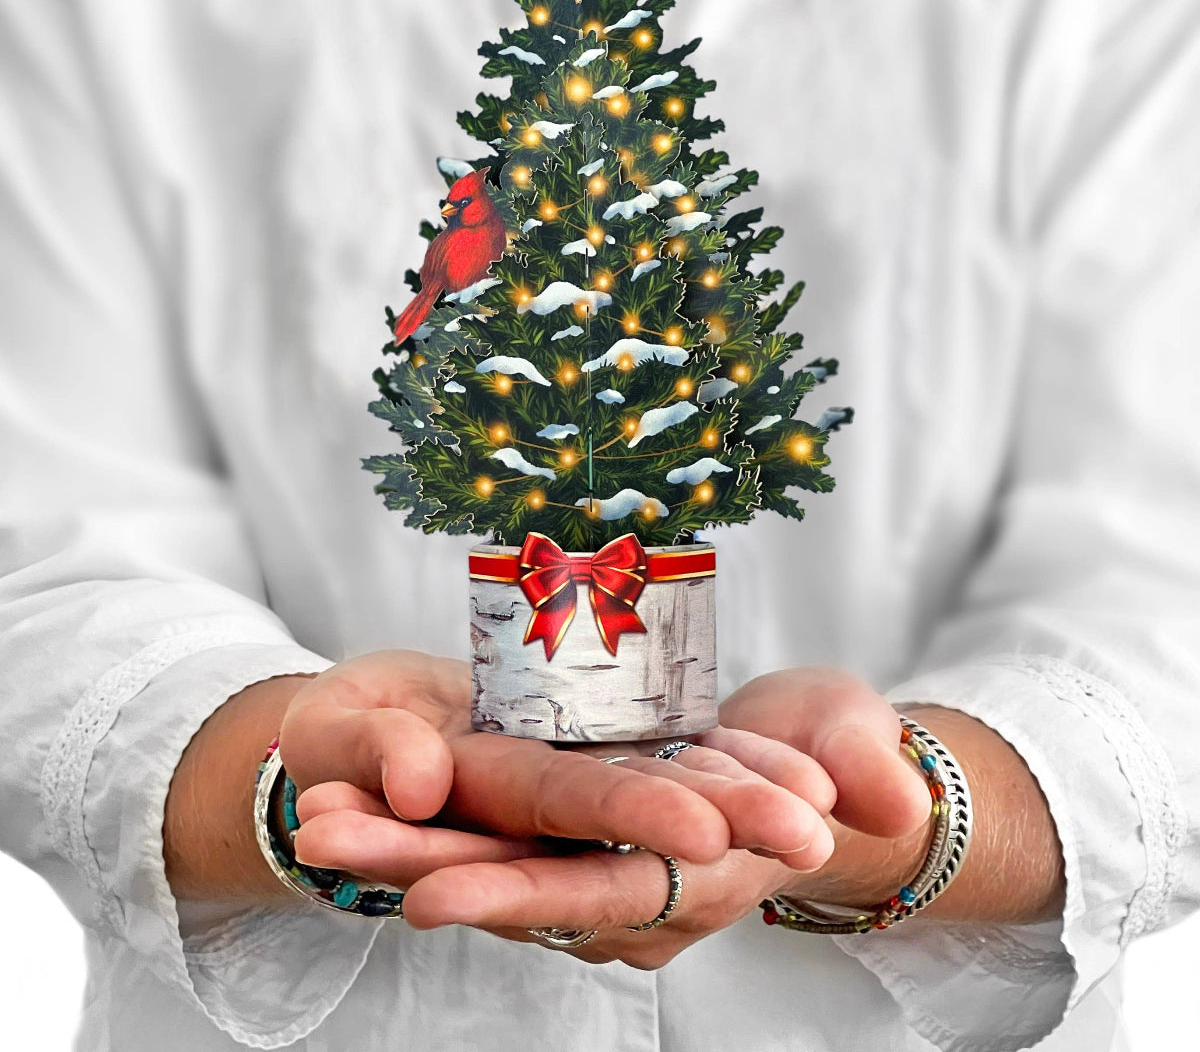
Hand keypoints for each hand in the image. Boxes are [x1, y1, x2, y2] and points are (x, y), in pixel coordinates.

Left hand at [350, 670, 928, 966]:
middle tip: (323, 834)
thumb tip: (880, 793)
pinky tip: (356, 786)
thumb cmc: (830, 748)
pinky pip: (489, 828)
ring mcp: (593, 855)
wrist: (800, 766)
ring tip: (313, 809)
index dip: (524, 895)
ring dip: (399, 841)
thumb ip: (858, 756)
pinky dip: (424, 816)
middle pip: (516, 883)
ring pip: (487, 860)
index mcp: (697, 868)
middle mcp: (630, 884)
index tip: (431, 894)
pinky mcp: (567, 823)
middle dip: (419, 865)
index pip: (603, 890)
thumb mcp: (851, 733)